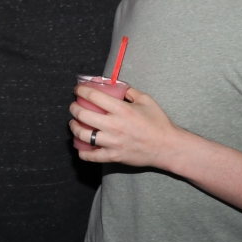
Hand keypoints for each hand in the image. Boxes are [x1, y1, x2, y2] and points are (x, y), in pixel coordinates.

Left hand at [68, 84, 194, 168]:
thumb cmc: (158, 122)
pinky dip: (82, 151)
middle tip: (74, 106)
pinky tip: (79, 146)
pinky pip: (91, 156)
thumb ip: (130, 91)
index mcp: (122, 110)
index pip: (93, 96)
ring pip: (83, 134)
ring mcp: (112, 142)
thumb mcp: (146, 100)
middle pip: (83, 114)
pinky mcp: (113, 156)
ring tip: (74, 123)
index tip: (78, 90)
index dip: (81, 91)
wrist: (167, 147)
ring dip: (74, 127)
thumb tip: (117, 86)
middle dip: (73, 108)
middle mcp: (114, 125)